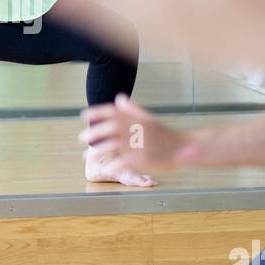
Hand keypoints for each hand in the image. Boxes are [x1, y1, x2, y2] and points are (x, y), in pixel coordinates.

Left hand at [80, 95, 194, 171]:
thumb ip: (132, 109)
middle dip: (93, 132)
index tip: (82, 114)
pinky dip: (112, 164)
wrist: (184, 146)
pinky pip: (123, 162)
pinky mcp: (143, 159)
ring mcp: (139, 144)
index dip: (96, 112)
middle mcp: (136, 128)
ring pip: (112, 146)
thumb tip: (119, 97)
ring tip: (87, 156)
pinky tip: (104, 167)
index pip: (112, 111)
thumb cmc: (164, 133)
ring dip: (98, 151)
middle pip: (109, 127)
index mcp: (136, 118)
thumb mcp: (147, 119)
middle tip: (81, 138)